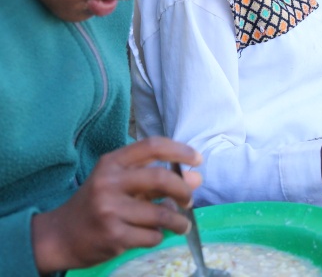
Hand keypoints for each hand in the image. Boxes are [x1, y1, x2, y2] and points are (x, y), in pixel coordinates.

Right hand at [32, 137, 201, 273]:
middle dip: (183, 189)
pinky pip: (152, 236)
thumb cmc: (98, 202)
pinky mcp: (113, 237)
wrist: (61, 236)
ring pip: (160, 214)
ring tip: (182, 224)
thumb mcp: (122, 183)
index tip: (197, 159)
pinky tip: (154, 234)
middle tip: (190, 198)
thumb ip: (156, 179)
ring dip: (178, 221)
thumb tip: (196, 178)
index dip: (179, 150)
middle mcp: (109, 182)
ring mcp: (110, 210)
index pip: (152, 146)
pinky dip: (159, 236)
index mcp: (112, 162)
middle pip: (160, 178)